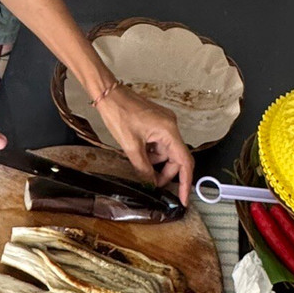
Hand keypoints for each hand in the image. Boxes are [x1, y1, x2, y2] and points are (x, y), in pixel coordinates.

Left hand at [95, 85, 194, 204]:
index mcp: (169, 130)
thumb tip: (151, 183)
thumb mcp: (131, 146)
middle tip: (152, 184)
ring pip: (166, 151)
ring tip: (139, 163)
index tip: (183, 198)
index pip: (185, 162)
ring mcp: (164, 123)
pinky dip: (151, 153)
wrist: (108, 94)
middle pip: (176, 158)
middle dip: (165, 173)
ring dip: (156, 162)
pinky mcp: (157, 122)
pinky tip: (139, 153)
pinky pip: (159, 143)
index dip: (185, 182)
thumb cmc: (119, 113)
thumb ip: (143, 168)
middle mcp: (171, 126)